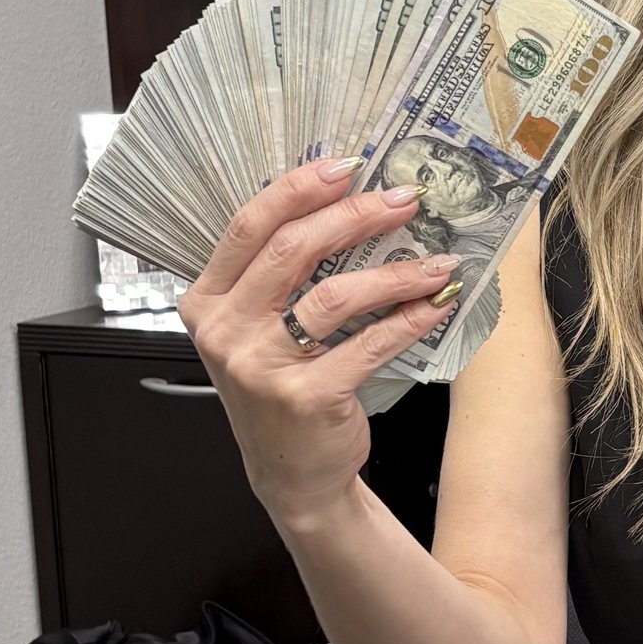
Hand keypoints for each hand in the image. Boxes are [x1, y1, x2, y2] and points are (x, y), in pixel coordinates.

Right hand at [178, 159, 456, 529]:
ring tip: (435, 262)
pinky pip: (367, 343)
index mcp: (207, 302)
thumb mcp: (257, 330)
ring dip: (395, 272)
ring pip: (335, 294)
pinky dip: (407, 320)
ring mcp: (260, 367)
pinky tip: (434, 306)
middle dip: (356, 216)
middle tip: (403, 202)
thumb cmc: (281, 391)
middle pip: (293, 249)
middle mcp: (226, 332)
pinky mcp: (305, 397)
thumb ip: (276, 276)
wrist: (292, 476)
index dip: (300, 189)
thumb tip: (342, 203)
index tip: (347, 167)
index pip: (249, 226)